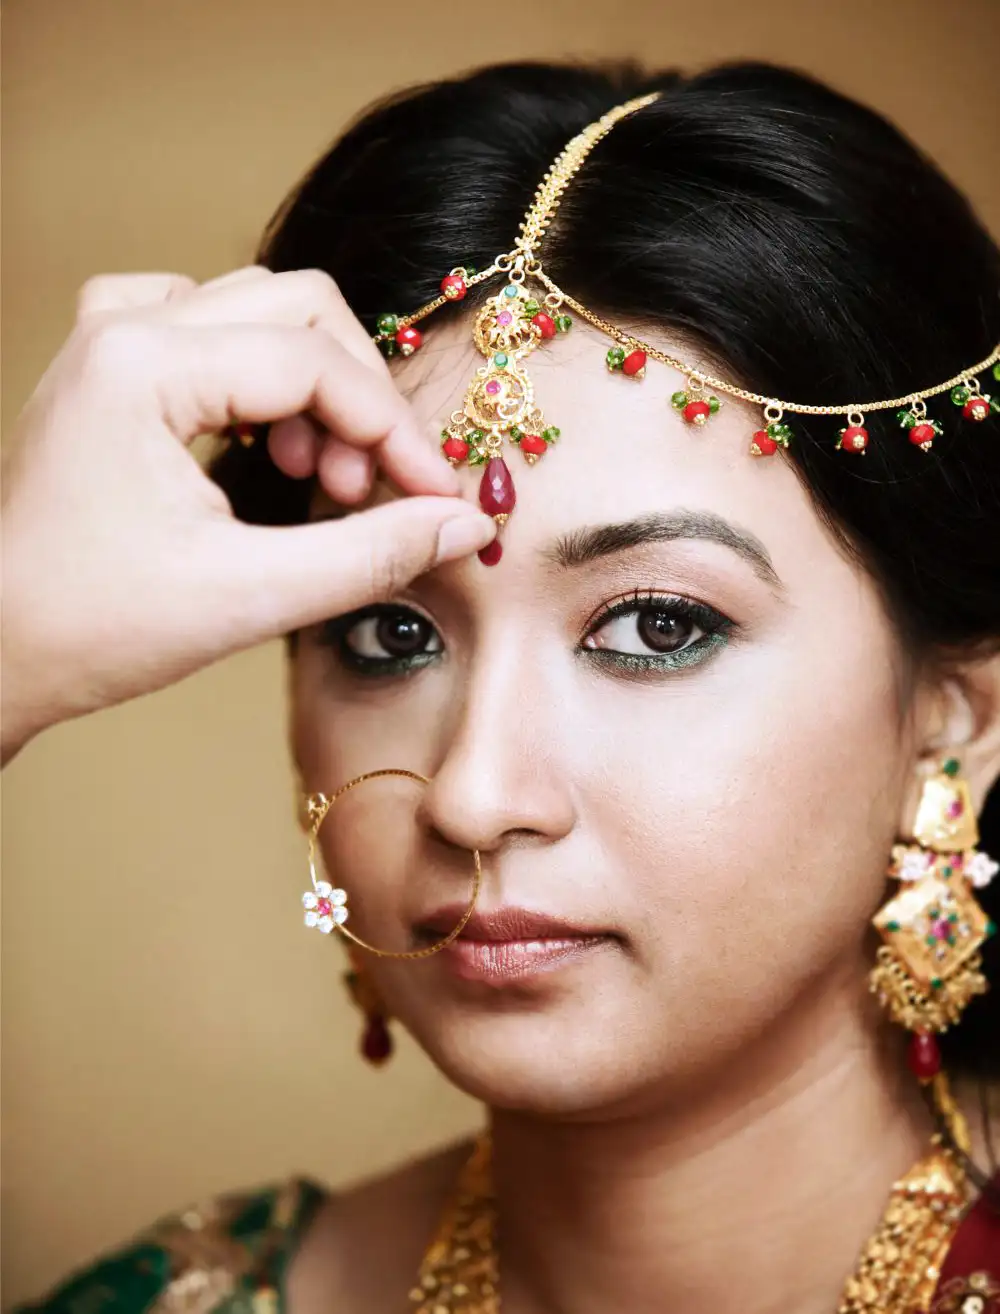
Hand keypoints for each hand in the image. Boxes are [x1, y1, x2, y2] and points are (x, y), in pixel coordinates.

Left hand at [1, 267, 493, 762]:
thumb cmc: (88, 627)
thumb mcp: (248, 596)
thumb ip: (370, 554)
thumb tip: (462, 526)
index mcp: (143, 365)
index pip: (317, 363)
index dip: (395, 431)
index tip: (438, 499)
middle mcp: (123, 329)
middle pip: (298, 309)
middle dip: (358, 399)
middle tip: (373, 488)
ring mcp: (109, 340)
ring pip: (259, 312)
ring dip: (313, 387)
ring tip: (318, 477)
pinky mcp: (109, 368)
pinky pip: (209, 328)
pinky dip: (259, 378)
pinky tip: (264, 441)